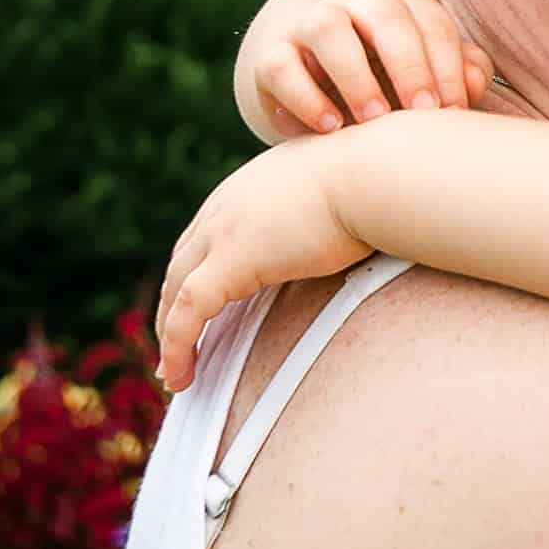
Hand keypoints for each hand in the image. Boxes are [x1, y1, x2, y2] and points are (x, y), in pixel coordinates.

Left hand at [154, 142, 370, 392]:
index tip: (203, 310)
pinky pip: (188, 311)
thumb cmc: (377, 184)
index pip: (206, 237)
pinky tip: (180, 375)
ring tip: (176, 374)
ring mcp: (224, 232)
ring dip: (170, 336)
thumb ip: (325, 218)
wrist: (378, 173)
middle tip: (179, 347)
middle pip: (181, 264)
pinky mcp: (233, 259)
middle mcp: (225, 206)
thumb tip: (351, 239)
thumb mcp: (337, 197)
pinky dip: (178, 345)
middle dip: (173, 307)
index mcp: (248, 190)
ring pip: (176, 291)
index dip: (197, 276)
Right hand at [249, 0, 492, 138]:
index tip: (454, 110)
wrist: (326, 106)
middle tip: (423, 111)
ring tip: (374, 119)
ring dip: (355, 73)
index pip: (430, 19)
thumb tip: (474, 84)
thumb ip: (460, 75)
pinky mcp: (272, 58)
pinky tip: (331, 128)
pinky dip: (305, 97)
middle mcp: (353, 5)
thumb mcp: (430, 82)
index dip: (446, 63)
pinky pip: (279, 66)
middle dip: (408, 63)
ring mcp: (308, 26)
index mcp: (401, 4)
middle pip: (383, 12)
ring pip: (326, 27)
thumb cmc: (394, 93)